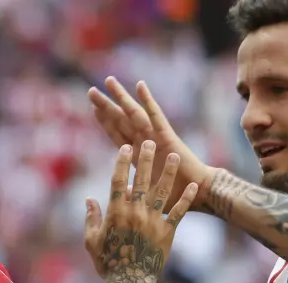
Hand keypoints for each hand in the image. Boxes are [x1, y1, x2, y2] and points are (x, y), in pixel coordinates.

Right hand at [84, 141, 196, 282]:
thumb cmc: (107, 262)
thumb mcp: (92, 241)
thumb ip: (91, 218)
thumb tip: (89, 200)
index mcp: (116, 213)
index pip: (119, 182)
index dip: (122, 163)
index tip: (126, 148)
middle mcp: (135, 213)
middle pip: (142, 181)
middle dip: (146, 159)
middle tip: (150, 142)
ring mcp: (152, 221)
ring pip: (162, 192)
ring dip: (168, 173)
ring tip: (174, 155)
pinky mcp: (167, 232)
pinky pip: (178, 212)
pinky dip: (186, 199)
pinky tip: (193, 187)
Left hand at [89, 79, 209, 210]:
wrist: (196, 193)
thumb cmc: (174, 196)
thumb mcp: (145, 195)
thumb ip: (134, 192)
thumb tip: (121, 193)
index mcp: (139, 154)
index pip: (118, 134)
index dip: (106, 122)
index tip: (93, 109)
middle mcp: (146, 141)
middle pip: (121, 120)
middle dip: (106, 106)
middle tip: (91, 91)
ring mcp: (155, 137)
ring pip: (134, 113)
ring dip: (121, 97)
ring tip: (108, 81)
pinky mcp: (166, 136)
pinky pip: (155, 114)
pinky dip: (147, 99)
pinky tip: (139, 85)